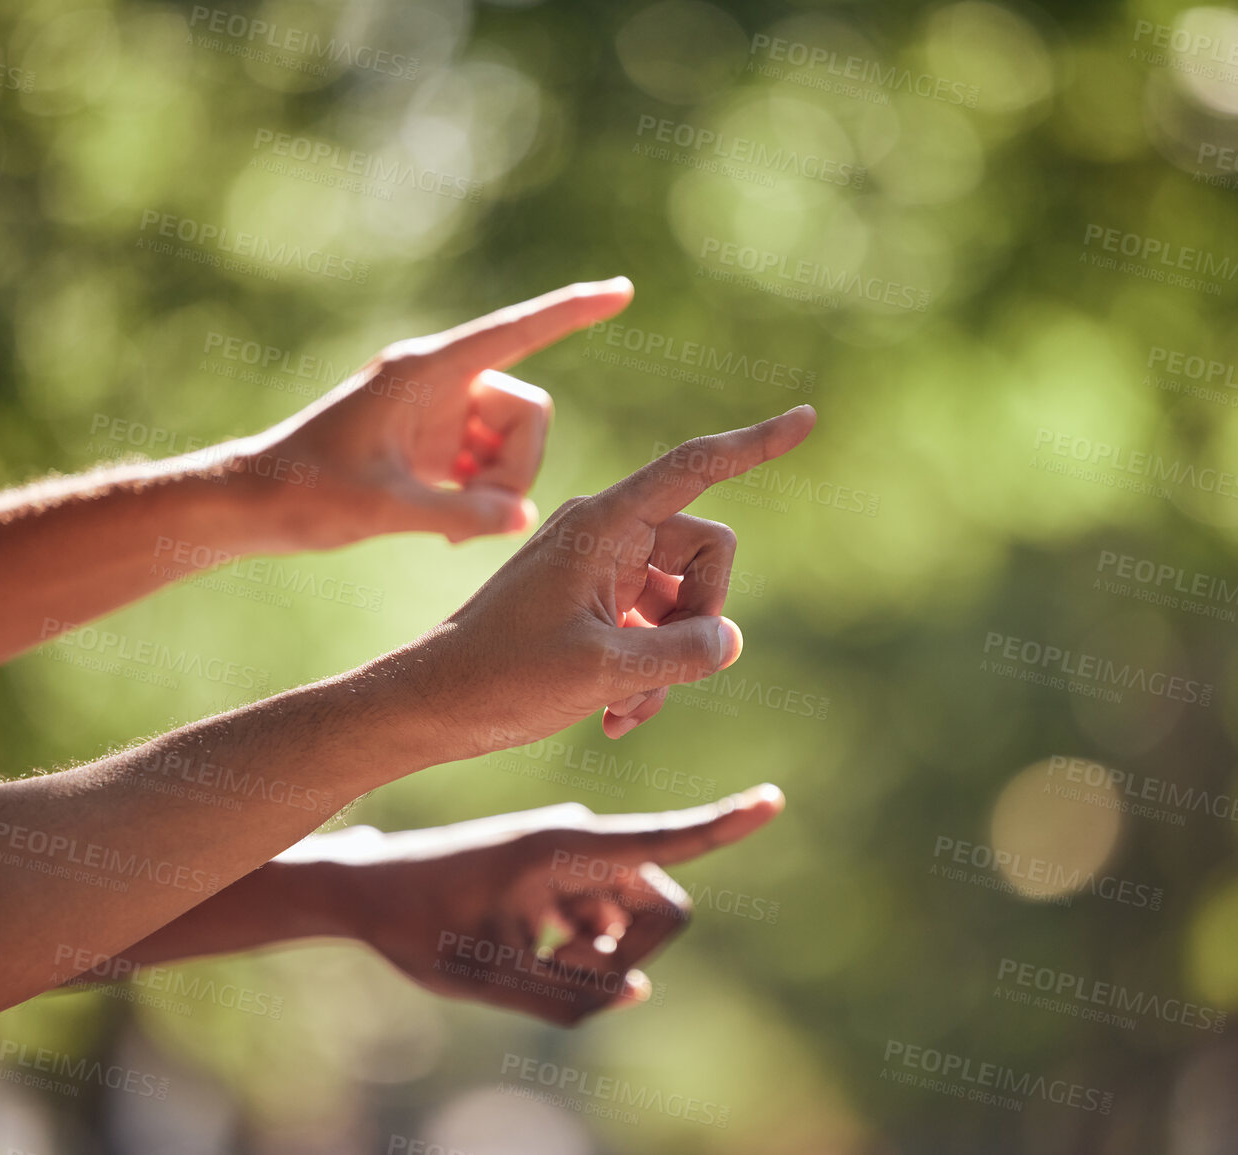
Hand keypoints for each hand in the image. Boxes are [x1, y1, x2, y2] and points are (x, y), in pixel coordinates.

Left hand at [229, 279, 634, 550]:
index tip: (623, 291)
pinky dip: (482, 496)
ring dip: (500, 488)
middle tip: (484, 517)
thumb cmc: (302, 494)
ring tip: (453, 531)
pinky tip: (448, 530)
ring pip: (512, 440)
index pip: (517, 332)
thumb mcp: (383, 509)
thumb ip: (460, 512)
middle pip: (526, 409)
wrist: (251, 504)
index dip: (573, 311)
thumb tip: (523, 518)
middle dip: (519, 466)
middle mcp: (438, 382)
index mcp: (425, 372)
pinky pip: (489, 462)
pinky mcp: (432, 442)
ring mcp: (438, 413)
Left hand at [302, 786, 784, 1024]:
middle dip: (631, 956)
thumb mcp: (486, 976)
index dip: (721, 825)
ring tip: (530, 961)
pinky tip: (525, 951)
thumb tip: (635, 992)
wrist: (367, 888)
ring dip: (598, 959)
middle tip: (561, 973)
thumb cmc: (418, 924)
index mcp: (566, 846)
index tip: (773, 800)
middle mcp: (582, 845)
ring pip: (633, 925)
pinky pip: (605, 926)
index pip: (661, 836)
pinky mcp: (565, 879)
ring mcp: (575, 862)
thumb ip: (565, 997)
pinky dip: (581, 953)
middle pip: (663, 907)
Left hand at [387, 404, 816, 762]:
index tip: (809, 418)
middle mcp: (606, 533)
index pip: (695, 467)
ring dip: (671, 660)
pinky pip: (654, 626)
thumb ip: (684, 653)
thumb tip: (728, 639)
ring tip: (627, 709)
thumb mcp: (604, 672)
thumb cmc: (501, 679)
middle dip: (701, 618)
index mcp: (603, 524)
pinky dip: (648, 671)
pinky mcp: (591, 603)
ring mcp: (600, 568)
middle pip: (706, 551)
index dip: (755, 444)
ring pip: (683, 600)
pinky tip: (617, 716)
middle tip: (663, 674)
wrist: (429, 706)